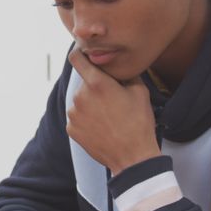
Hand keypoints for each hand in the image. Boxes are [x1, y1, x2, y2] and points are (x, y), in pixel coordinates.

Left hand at [67, 47, 160, 174]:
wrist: (132, 157)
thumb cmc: (138, 123)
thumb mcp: (140, 91)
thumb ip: (124, 73)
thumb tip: (117, 65)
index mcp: (96, 83)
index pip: (76, 58)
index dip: (80, 53)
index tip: (85, 55)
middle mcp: (80, 96)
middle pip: (84, 82)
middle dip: (95, 86)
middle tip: (112, 99)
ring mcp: (73, 114)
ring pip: (80, 100)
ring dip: (90, 103)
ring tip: (108, 116)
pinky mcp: (71, 129)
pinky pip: (77, 117)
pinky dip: (86, 119)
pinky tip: (102, 127)